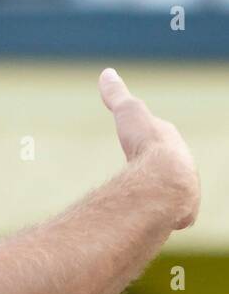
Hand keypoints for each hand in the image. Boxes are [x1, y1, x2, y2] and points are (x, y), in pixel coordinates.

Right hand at [99, 67, 199, 228]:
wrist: (166, 179)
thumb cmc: (147, 143)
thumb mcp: (129, 113)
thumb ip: (117, 95)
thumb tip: (107, 73)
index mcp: (172, 144)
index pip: (165, 138)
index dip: (153, 139)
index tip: (146, 140)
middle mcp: (185, 166)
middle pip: (172, 166)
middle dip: (159, 169)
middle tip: (145, 171)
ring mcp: (186, 191)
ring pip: (175, 192)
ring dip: (163, 195)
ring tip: (148, 200)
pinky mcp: (183, 214)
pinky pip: (176, 215)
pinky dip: (165, 216)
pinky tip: (155, 220)